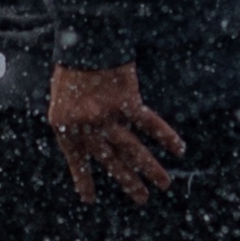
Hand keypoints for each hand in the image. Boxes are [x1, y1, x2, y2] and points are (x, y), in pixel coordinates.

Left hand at [46, 60, 182, 200]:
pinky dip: (166, 136)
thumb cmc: (72, 66)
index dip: (83, 180)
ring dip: (150, 168)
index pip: (77, 161)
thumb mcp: (60, 96)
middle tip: (142, 199)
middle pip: (111, 161)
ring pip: (132, 150)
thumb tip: (91, 139)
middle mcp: (87, 128)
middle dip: (128, 181)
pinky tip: (179, 149)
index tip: (89, 199)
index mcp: (66, 128)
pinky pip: (150, 124)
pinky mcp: (126, 103)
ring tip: (165, 184)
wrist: (84, 41)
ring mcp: (107, 117)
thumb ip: (73, 119)